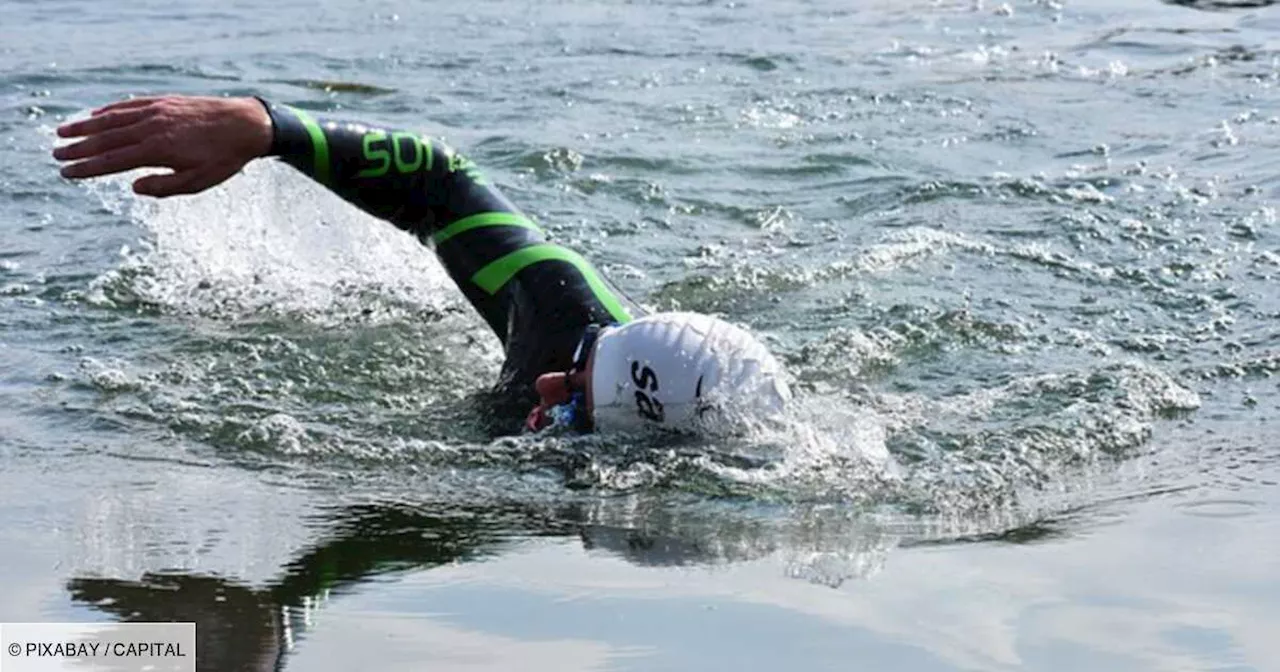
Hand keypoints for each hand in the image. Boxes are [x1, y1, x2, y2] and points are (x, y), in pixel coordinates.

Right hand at [53, 95, 273, 197]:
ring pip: (113, 119)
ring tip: (64, 132)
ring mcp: (156, 111)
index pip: (112, 161)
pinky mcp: (164, 101)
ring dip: (86, 126)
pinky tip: (97, 115)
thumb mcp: (198, 182)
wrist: (246, 124)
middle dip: (79, 148)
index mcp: (157, 151)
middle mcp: (152, 127)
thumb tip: (133, 187)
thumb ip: (164, 187)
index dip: (86, 168)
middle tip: (56, 154)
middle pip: (106, 139)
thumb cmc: (224, 158)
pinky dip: (110, 111)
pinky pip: (130, 105)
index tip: (67, 173)